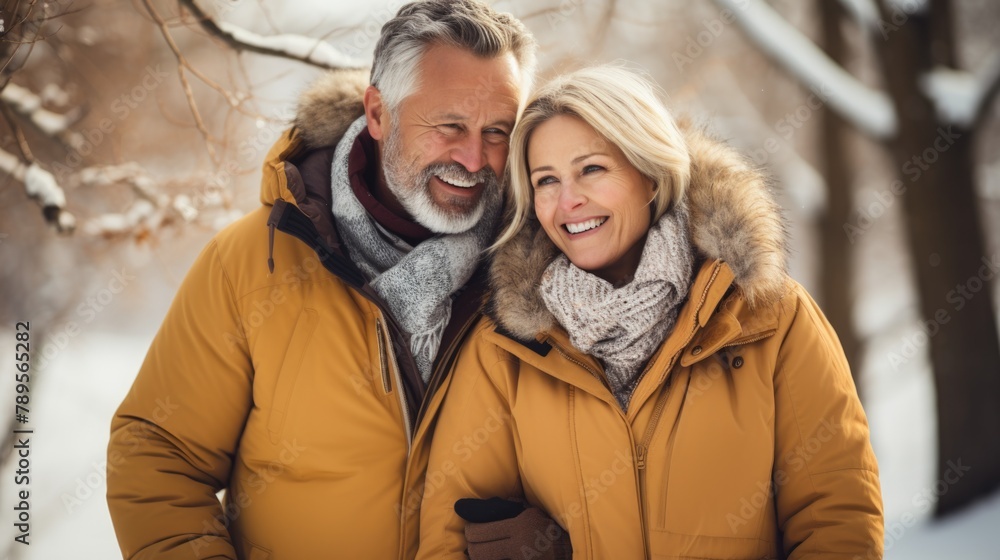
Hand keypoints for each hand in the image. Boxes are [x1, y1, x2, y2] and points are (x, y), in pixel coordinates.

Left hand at [455, 497, 571, 559]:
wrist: (567, 549)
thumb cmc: (547, 527)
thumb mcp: (531, 512)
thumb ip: (512, 507)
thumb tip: (489, 505)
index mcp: (518, 525)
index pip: (482, 531)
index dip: (470, 532)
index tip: (469, 530)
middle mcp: (517, 544)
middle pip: (479, 551)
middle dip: (472, 548)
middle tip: (471, 544)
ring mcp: (520, 559)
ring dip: (480, 557)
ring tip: (479, 552)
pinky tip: (493, 557)